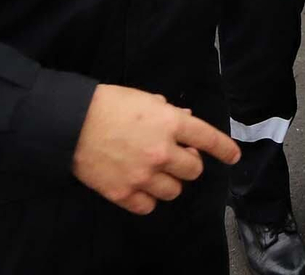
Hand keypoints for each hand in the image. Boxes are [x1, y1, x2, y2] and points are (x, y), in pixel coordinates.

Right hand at [72, 84, 240, 215]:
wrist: (71, 124)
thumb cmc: (108, 104)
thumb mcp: (144, 99)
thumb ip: (169, 112)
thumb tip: (186, 120)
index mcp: (170, 123)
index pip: (208, 138)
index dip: (224, 149)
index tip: (233, 156)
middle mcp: (162, 152)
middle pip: (194, 170)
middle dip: (189, 164)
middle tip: (176, 157)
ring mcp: (143, 175)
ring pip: (174, 191)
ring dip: (169, 182)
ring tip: (155, 173)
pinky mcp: (124, 193)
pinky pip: (149, 206)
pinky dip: (148, 199)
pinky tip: (140, 187)